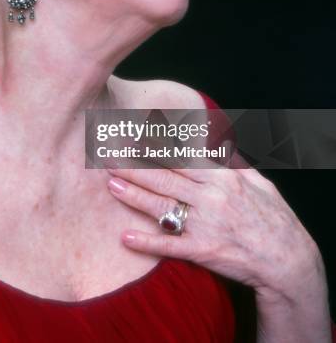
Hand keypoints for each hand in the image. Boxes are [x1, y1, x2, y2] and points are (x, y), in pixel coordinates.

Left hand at [106, 163, 321, 297]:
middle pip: (165, 178)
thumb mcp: (258, 182)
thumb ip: (234, 163)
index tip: (135, 137)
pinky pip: (170, 246)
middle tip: (110, 156)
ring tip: (111, 185)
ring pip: (163, 206)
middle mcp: (211, 197)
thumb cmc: (273, 218)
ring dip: (134, 196)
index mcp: (223, 178)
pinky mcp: (203, 251)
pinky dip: (148, 242)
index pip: (182, 158)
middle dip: (135, 166)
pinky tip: (125, 238)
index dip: (156, 148)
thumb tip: (218, 144)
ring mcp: (205, 224)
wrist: (287, 259)